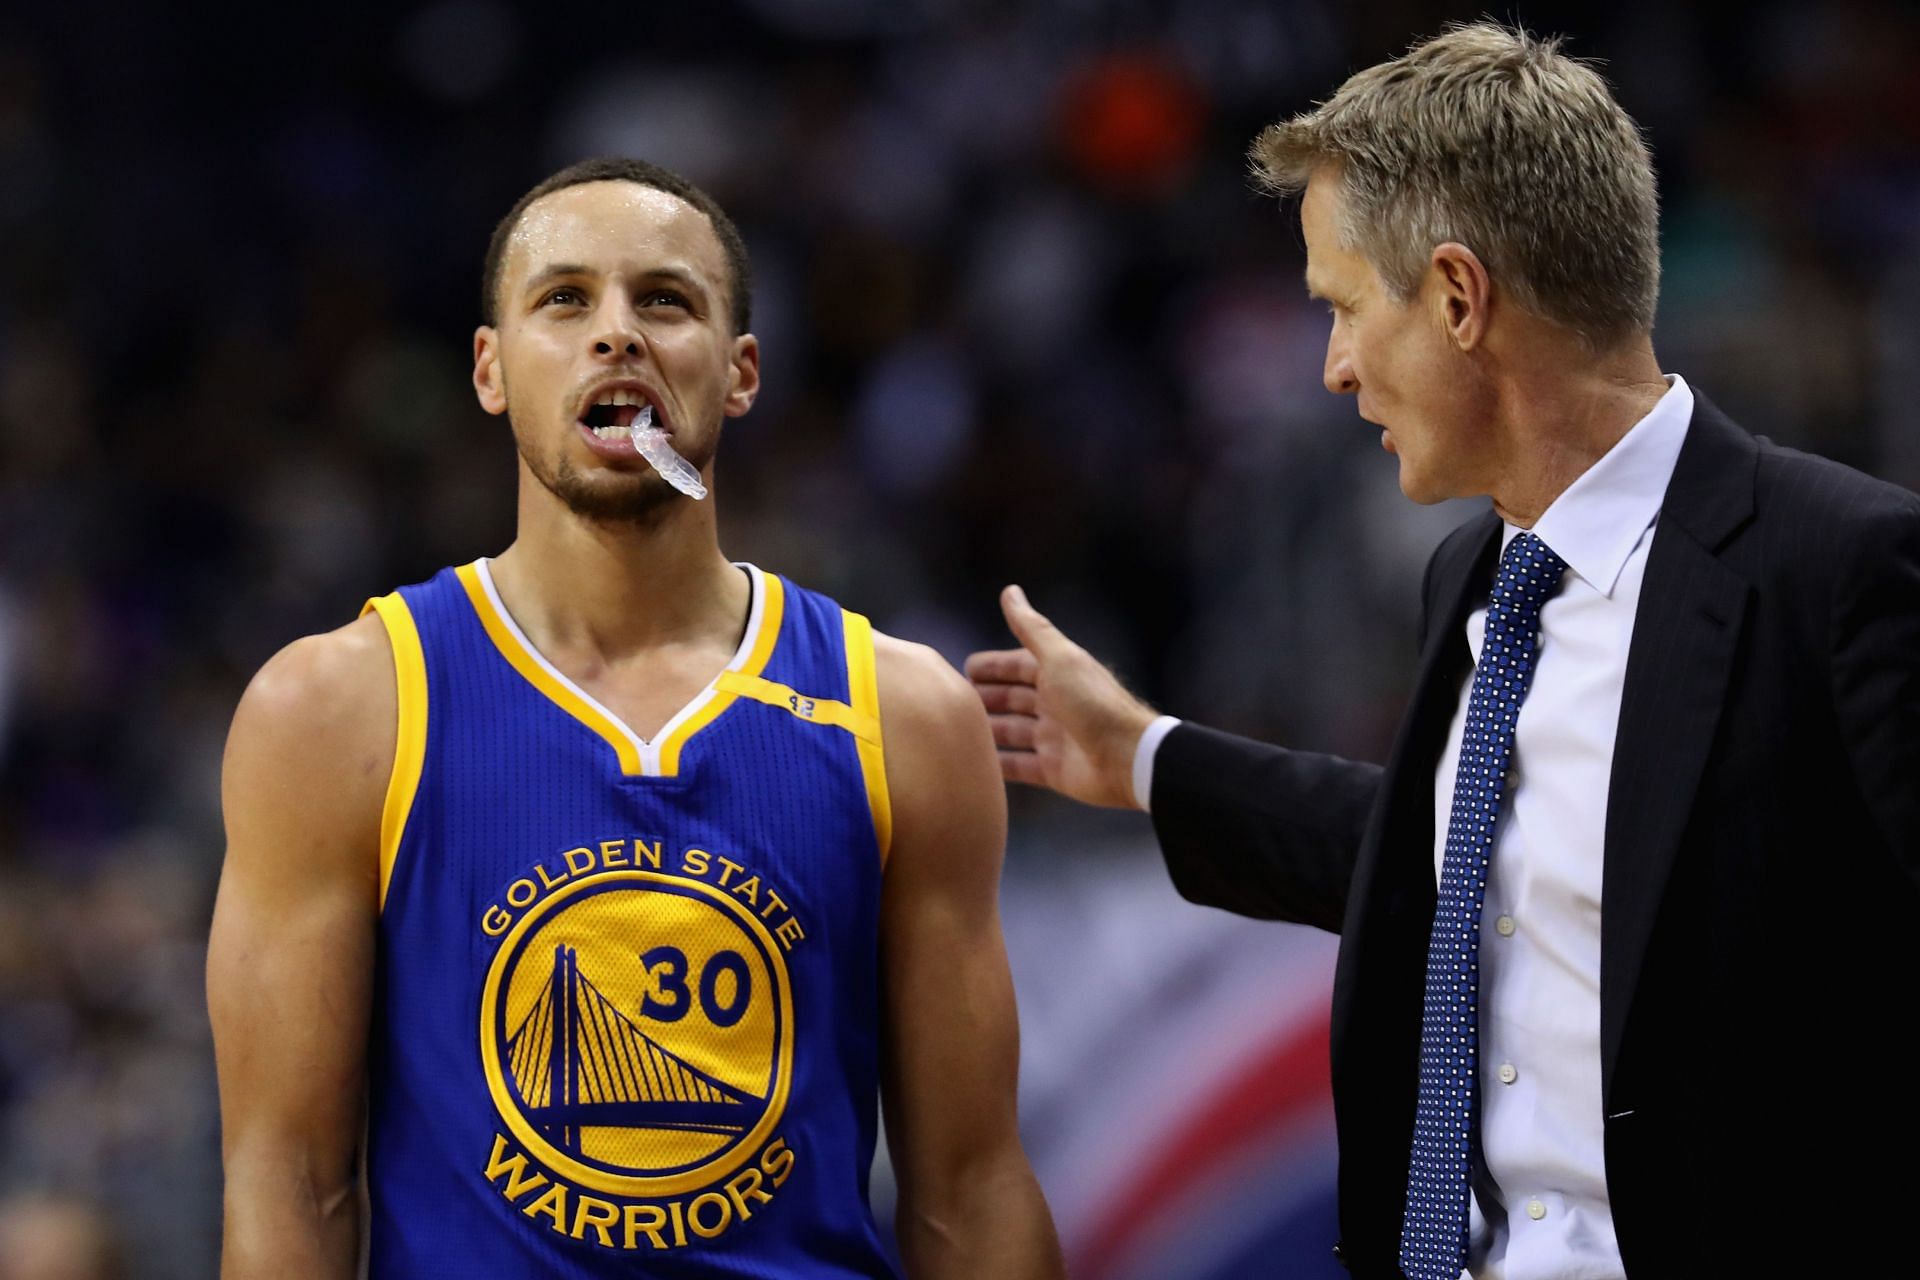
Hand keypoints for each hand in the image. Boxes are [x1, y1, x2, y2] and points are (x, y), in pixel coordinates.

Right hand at [963, 585, 1157, 809]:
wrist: (1126, 757)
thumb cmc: (1092, 702)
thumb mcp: (1059, 659)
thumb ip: (1032, 628)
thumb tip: (1010, 591)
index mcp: (1058, 675)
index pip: (1019, 666)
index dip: (994, 666)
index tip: (966, 668)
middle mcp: (1056, 704)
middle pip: (1014, 698)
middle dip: (987, 697)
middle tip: (957, 700)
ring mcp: (1054, 738)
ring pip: (1013, 731)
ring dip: (989, 729)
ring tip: (960, 729)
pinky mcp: (1053, 769)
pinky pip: (1019, 765)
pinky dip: (999, 763)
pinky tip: (976, 762)